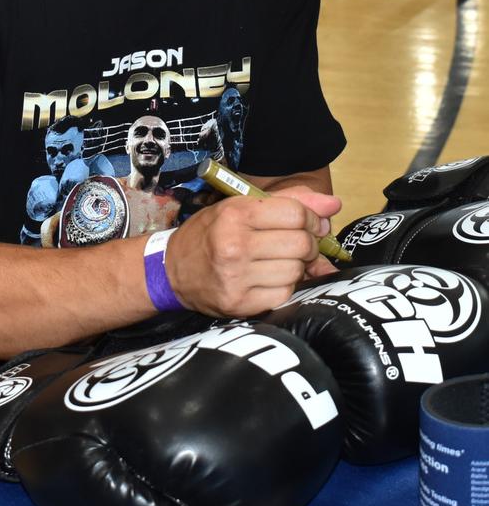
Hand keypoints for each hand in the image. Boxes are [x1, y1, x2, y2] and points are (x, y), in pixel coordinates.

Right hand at [165, 188, 340, 317]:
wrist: (171, 271)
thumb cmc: (210, 234)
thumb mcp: (240, 207)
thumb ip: (289, 202)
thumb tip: (334, 205)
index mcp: (235, 214)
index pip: (296, 213)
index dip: (311, 219)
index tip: (308, 224)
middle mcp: (235, 245)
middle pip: (301, 244)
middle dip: (307, 244)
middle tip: (295, 245)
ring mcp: (236, 277)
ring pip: (296, 271)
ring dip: (295, 267)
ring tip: (277, 261)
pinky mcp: (239, 304)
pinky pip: (284, 294)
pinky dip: (283, 287)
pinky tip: (267, 279)